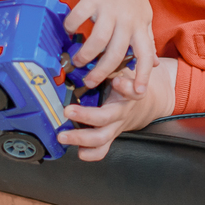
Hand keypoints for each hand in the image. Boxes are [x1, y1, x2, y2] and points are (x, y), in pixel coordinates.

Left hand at [59, 62, 174, 160]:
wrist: (140, 106)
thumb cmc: (125, 84)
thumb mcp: (122, 70)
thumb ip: (109, 64)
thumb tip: (88, 50)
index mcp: (126, 93)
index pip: (131, 91)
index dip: (126, 87)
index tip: (116, 80)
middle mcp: (121, 112)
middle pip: (106, 117)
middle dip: (86, 116)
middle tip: (68, 110)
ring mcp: (115, 127)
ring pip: (102, 138)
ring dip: (81, 138)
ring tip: (63, 136)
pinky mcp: (110, 137)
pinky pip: (102, 150)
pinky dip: (90, 153)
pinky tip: (78, 151)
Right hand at [63, 0, 157, 92]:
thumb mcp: (144, 20)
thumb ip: (147, 42)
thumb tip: (154, 65)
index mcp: (140, 28)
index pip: (146, 55)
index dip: (144, 75)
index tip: (139, 93)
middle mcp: (127, 20)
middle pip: (115, 53)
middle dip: (102, 73)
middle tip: (90, 83)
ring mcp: (110, 9)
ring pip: (98, 39)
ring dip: (86, 55)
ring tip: (78, 62)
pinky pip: (79, 15)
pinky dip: (72, 25)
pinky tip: (69, 31)